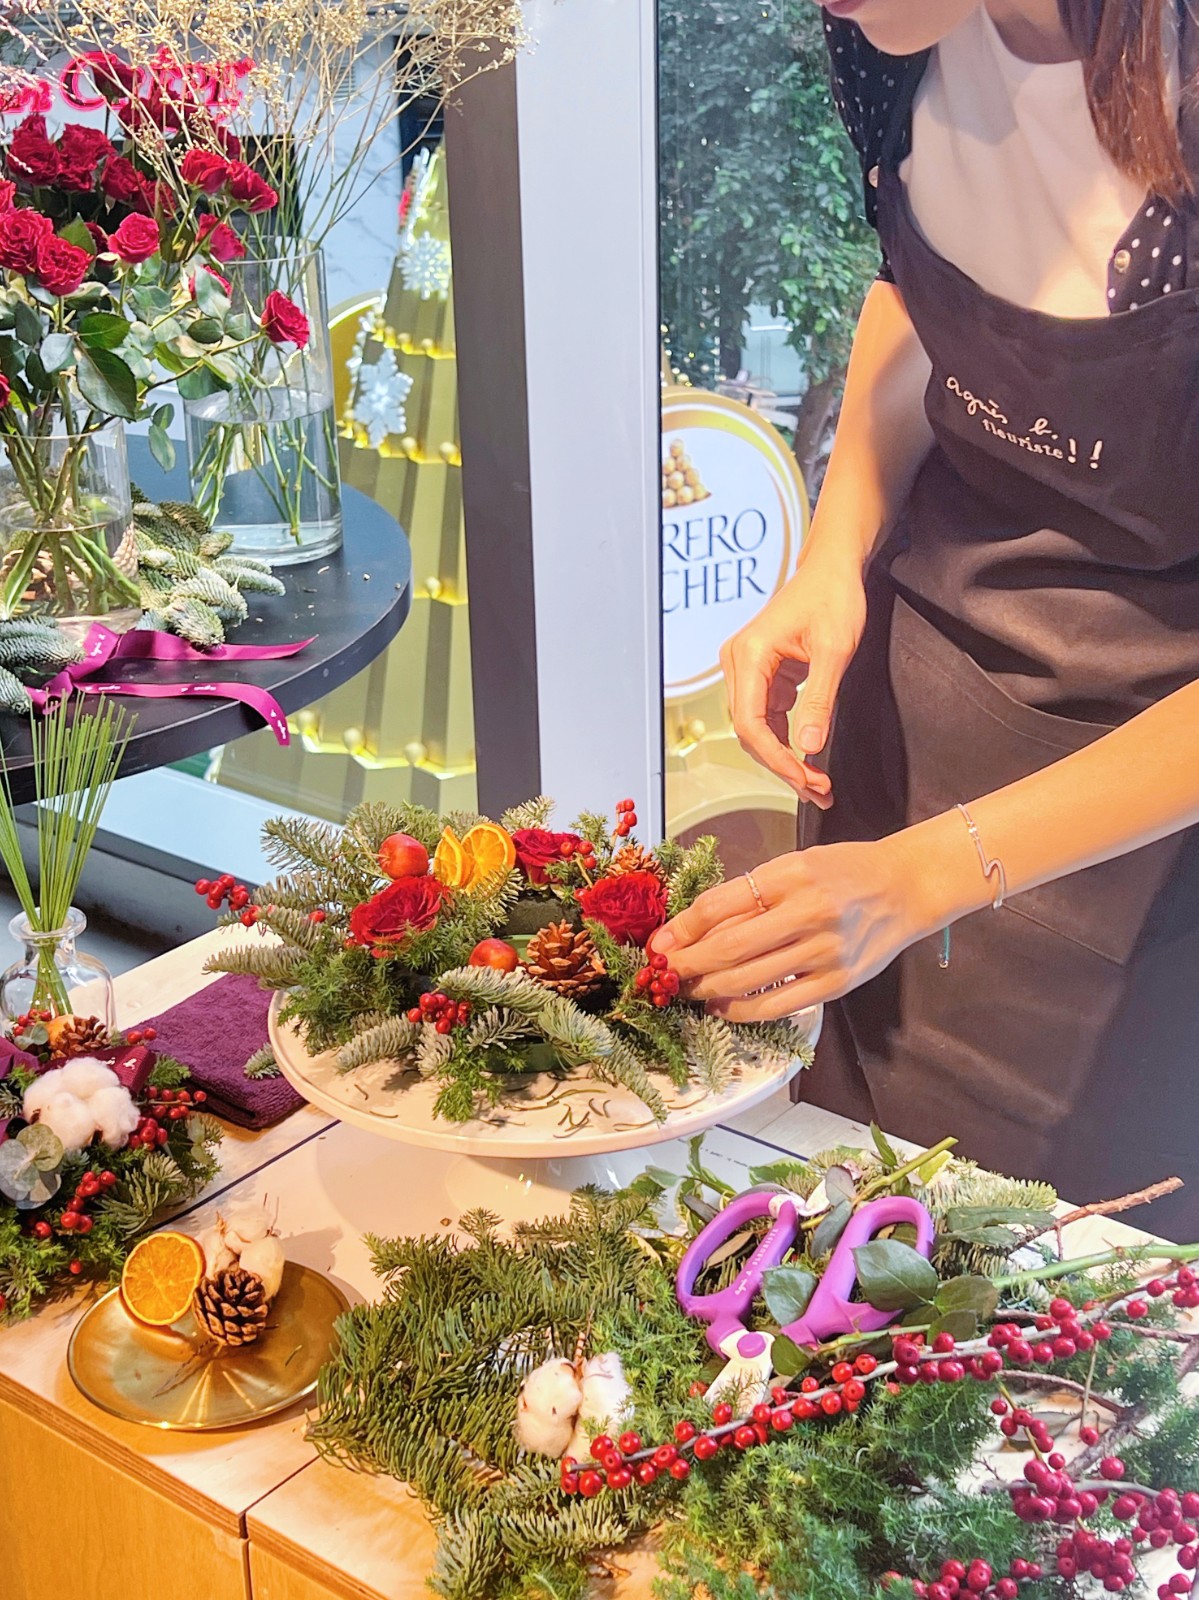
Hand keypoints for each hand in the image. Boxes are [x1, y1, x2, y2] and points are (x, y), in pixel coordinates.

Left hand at [654, 837, 936, 1019]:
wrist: (905, 889)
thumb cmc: (843, 873)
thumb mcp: (795, 865)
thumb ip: (749, 894)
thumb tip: (692, 927)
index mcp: (792, 875)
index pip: (720, 906)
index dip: (682, 929)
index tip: (659, 944)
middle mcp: (809, 913)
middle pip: (728, 948)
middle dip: (686, 965)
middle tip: (663, 973)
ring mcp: (824, 952)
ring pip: (746, 981)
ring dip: (706, 989)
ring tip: (687, 988)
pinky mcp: (836, 983)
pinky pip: (775, 1006)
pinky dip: (740, 1010)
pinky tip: (721, 1005)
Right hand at [720, 545, 866, 807]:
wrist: (831, 569)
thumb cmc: (833, 597)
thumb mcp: (834, 651)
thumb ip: (820, 701)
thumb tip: (810, 748)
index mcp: (749, 656)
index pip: (751, 724)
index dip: (777, 759)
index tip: (807, 780)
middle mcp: (738, 663)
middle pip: (750, 732)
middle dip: (783, 766)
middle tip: (819, 791)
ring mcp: (747, 669)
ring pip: (758, 729)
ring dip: (785, 759)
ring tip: (818, 785)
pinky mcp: (762, 674)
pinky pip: (768, 718)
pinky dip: (787, 741)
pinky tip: (809, 760)